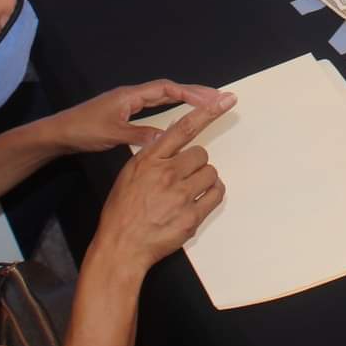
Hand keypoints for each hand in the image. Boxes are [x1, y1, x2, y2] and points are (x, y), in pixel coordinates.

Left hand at [50, 80, 224, 155]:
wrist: (58, 133)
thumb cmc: (82, 131)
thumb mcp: (112, 135)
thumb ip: (140, 135)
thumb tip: (168, 139)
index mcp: (130, 96)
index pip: (167, 89)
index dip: (191, 92)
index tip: (211, 98)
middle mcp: (131, 95)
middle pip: (168, 89)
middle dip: (194, 92)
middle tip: (217, 97)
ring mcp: (127, 102)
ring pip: (161, 96)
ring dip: (184, 97)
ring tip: (205, 102)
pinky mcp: (123, 111)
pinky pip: (154, 104)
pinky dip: (170, 105)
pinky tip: (177, 113)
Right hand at [93, 91, 232, 271]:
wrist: (121, 246)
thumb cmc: (122, 211)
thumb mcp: (130, 174)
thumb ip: (153, 155)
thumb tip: (170, 140)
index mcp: (149, 160)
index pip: (183, 129)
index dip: (207, 112)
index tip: (225, 99)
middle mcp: (167, 174)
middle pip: (201, 154)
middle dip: (195, 164)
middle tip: (183, 177)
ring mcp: (181, 196)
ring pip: (211, 173)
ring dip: (204, 179)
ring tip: (188, 191)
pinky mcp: (192, 217)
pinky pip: (216, 195)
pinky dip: (212, 194)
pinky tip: (199, 200)